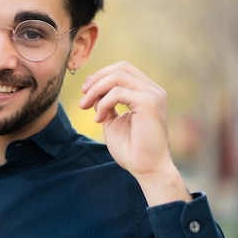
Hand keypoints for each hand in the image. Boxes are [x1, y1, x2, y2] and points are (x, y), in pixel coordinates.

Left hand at [79, 61, 190, 204]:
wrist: (147, 169)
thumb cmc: (132, 149)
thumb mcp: (113, 121)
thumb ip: (105, 103)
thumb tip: (92, 88)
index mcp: (148, 92)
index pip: (123, 69)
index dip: (101, 76)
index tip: (85, 92)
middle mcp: (154, 90)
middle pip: (121, 67)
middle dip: (97, 79)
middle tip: (83, 97)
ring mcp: (153, 95)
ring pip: (118, 76)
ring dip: (96, 90)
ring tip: (86, 107)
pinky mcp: (149, 104)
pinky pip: (118, 93)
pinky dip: (103, 103)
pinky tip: (99, 119)